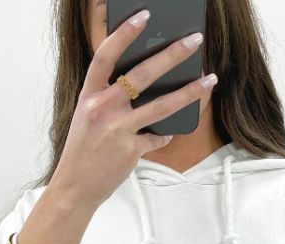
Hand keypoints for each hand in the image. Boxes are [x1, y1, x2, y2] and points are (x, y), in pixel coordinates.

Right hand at [50, 8, 216, 211]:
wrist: (75, 187)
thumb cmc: (83, 150)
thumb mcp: (87, 117)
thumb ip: (108, 98)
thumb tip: (141, 82)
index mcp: (89, 95)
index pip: (105, 55)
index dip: (124, 34)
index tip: (144, 16)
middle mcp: (103, 109)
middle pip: (142, 75)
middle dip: (172, 55)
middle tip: (194, 40)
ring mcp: (118, 130)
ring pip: (161, 106)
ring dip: (189, 92)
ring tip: (209, 80)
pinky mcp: (131, 151)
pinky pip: (157, 138)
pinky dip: (165, 135)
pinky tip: (169, 133)